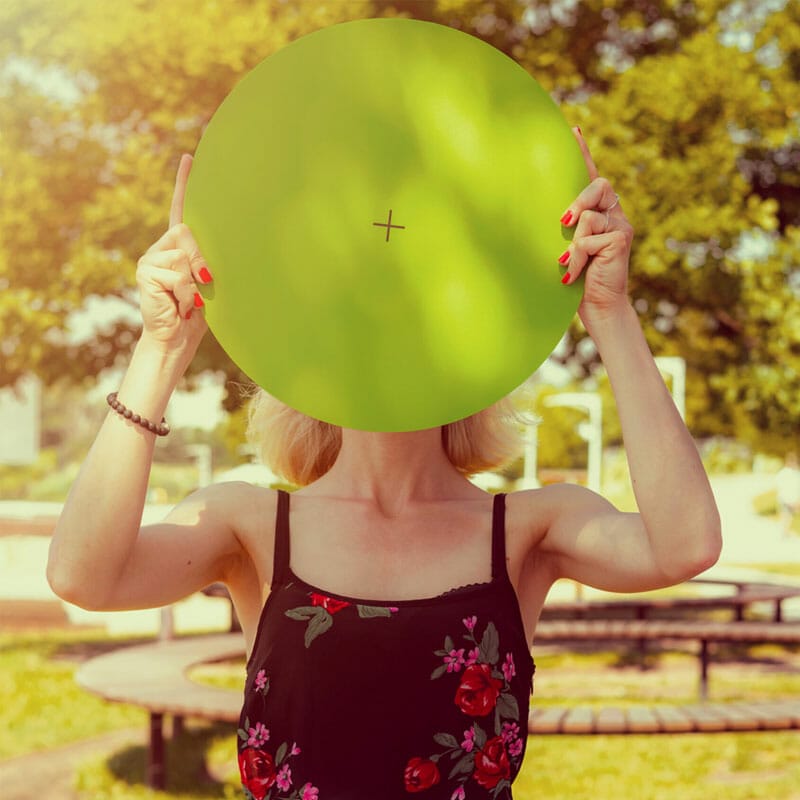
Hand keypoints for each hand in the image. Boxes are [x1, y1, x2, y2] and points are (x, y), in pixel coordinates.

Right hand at [135, 153, 210, 358]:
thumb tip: (216, 258)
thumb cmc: (197, 314)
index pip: (180, 209)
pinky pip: (176, 274)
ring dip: (194, 283)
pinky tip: (179, 304)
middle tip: (205, 284)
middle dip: (201, 260)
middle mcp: (161, 248)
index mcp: (177, 248)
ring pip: (183, 257)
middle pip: (187, 233)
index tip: (189, 158)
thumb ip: (208, 263)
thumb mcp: (209, 284)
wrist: (175, 340)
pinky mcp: (146, 272)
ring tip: (189, 300)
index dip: (184, 184)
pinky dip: (185, 293)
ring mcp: (150, 259)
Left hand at [558, 128, 633, 327]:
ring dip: (572, 244)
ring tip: (566, 265)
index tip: (574, 129)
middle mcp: (613, 213)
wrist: (598, 306)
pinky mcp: (622, 239)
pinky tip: (573, 274)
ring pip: (589, 216)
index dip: (583, 153)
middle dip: (579, 201)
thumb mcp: (565, 248)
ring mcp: (620, 225)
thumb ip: (563, 229)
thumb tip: (547, 217)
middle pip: (598, 185)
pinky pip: (591, 237)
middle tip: (564, 222)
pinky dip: (577, 257)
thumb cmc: (577, 278)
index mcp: (598, 212)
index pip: (590, 175)